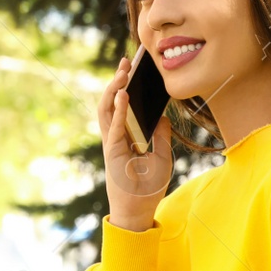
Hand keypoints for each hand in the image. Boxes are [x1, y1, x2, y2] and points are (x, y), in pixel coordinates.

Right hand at [98, 52, 173, 231]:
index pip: (125, 107)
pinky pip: (114, 126)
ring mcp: (112, 142)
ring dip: (114, 90)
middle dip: (118, 81)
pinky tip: (123, 95)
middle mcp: (117, 137)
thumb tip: (162, 116)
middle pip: (114, 103)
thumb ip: (161, 136)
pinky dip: (118, 110)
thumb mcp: (163, 156)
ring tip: (122, 72)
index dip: (128, 88)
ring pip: (108, 110)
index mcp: (127, 136)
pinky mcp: (112, 151)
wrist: (139, 209)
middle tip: (126, 62)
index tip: (135, 70)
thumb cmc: (149, 187)